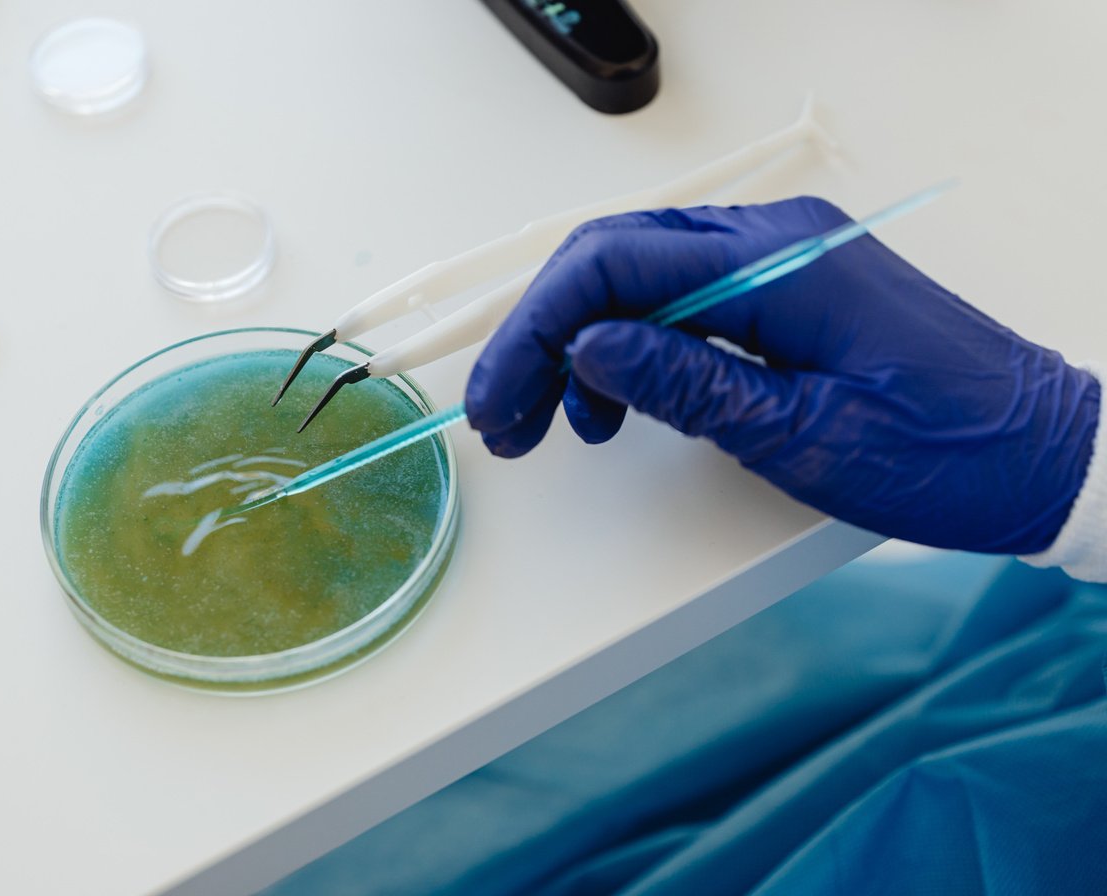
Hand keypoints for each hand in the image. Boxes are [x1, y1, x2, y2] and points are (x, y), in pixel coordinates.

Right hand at [464, 197, 1099, 553]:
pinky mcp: (787, 295)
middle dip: (546, 337)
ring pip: (640, 282)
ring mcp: (781, 262)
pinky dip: (634, 352)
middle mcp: (774, 240)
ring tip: (560, 427)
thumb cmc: (948, 454)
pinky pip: (683, 304)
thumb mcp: (802, 434)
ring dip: (583, 348)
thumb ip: (686, 383)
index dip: (539, 329)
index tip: (502, 394)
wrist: (1046, 459)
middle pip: (615, 260)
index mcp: (778, 260)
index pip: (616, 262)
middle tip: (509, 415)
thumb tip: (588, 348)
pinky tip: (618, 408)